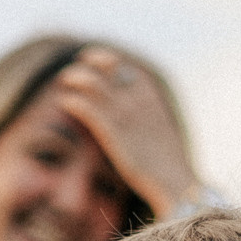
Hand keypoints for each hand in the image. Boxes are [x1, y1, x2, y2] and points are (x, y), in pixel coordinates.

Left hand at [46, 46, 202, 218]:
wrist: (175, 180)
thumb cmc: (167, 160)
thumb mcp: (159, 127)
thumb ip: (145, 112)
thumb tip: (130, 111)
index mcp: (150, 95)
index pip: (123, 66)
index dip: (104, 59)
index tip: (90, 60)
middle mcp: (136, 98)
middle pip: (106, 67)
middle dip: (87, 63)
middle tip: (72, 72)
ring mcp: (124, 114)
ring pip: (92, 83)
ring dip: (75, 78)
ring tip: (65, 81)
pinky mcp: (113, 133)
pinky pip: (87, 108)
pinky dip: (73, 101)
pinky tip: (66, 102)